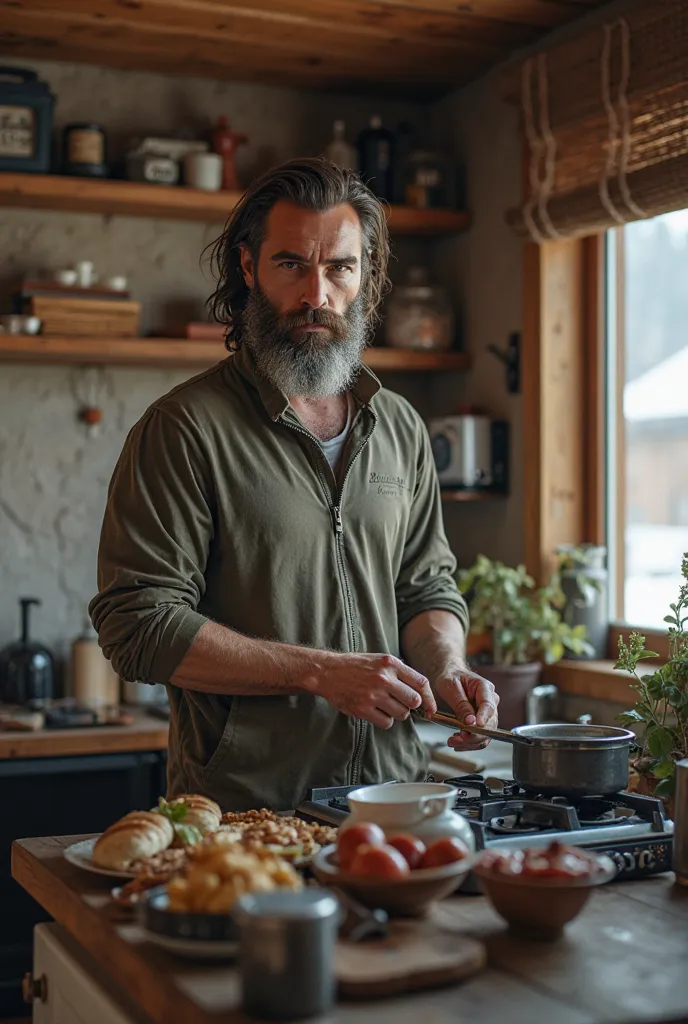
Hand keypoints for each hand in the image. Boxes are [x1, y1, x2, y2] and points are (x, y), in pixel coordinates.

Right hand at [306, 652, 436, 728]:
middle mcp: (384, 678)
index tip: (430, 707)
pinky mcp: (363, 709)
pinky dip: (384, 720)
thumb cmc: (356, 666)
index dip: (429, 698)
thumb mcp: (380, 660)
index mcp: (390, 664)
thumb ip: (400, 672)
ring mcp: (373, 694)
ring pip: (401, 714)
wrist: (328, 672)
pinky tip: (376, 711)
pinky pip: (386, 723)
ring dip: (397, 713)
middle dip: (411, 706)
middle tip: (402, 704)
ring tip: (385, 705)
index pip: (421, 683)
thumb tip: (421, 691)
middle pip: (414, 701)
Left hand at [434, 669, 498, 749]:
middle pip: (490, 724)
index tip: (477, 726)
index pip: (489, 705)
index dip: (484, 717)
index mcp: (485, 688)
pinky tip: (457, 743)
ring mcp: (488, 714)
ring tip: (453, 742)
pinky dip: (469, 743)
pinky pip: (480, 737)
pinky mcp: (482, 723)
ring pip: (486, 734)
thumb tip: (470, 722)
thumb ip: (461, 704)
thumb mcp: (451, 687)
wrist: (449, 676)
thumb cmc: (450, 677)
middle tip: (459, 737)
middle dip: (475, 734)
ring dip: (471, 742)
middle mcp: (491, 701)